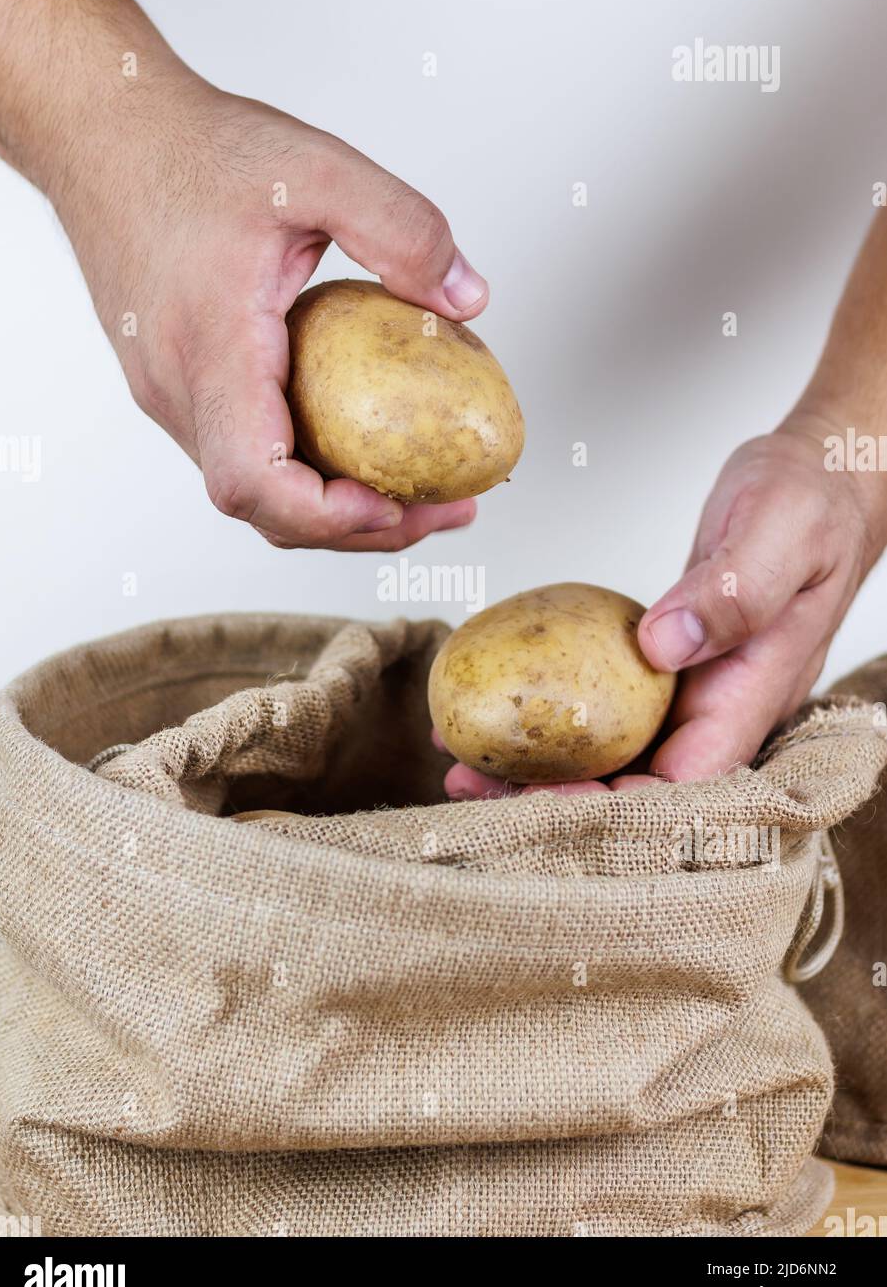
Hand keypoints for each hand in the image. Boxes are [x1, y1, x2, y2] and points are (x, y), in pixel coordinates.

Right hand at [54, 83, 487, 549]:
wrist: (105, 134)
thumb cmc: (194, 150)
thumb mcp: (316, 169)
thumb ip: (401, 229)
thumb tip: (469, 302)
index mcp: (211, 347)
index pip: (255, 478)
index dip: (327, 516)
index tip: (398, 505)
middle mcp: (180, 388)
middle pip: (261, 507)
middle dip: (355, 528)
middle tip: (441, 507)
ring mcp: (171, 396)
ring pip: (252, 489)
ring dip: (331, 507)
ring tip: (414, 488)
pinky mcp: (176, 388)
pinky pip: (243, 454)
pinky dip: (303, 471)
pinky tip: (358, 443)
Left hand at [440, 421, 886, 797]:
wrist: (822, 478)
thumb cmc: (810, 501)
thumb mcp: (778, 532)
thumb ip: (732, 591)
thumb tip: (662, 646)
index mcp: (754, 693)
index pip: (684, 785)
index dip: (615, 808)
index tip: (541, 798)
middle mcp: (722, 708)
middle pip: (638, 786)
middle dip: (555, 799)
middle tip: (470, 782)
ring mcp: (693, 693)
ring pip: (615, 755)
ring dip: (541, 768)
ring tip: (464, 761)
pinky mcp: (666, 670)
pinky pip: (606, 711)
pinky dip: (553, 721)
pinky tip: (499, 714)